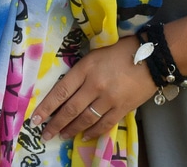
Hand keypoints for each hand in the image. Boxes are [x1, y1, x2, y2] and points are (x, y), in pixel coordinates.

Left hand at [30, 37, 156, 141]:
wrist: (151, 57)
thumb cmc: (119, 51)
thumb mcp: (94, 56)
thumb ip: (80, 72)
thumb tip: (64, 91)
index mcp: (85, 68)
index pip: (60, 91)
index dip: (46, 107)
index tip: (35, 118)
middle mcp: (94, 85)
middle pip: (70, 109)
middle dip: (55, 124)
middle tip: (45, 134)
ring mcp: (109, 99)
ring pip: (85, 119)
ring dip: (72, 129)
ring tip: (62, 135)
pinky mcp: (122, 108)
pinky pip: (104, 124)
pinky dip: (93, 132)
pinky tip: (84, 136)